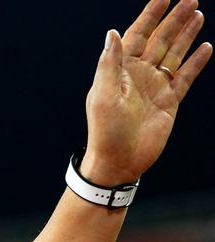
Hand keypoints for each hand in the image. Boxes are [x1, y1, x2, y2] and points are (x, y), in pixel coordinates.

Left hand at [82, 0, 211, 185]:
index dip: (150, 15)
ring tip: (198, 14)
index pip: (136, 35)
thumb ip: (110, 63)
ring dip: (186, 35)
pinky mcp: (169, 101)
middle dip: (174, 19)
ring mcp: (155, 86)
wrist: (118, 161)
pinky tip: (206, 47)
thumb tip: (111, 32)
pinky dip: (196, 62)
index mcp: (120, 70)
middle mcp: (138, 75)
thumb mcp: (103, 95)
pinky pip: (185, 77)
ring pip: (174, 54)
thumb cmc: (105, 131)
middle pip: (160, 39)